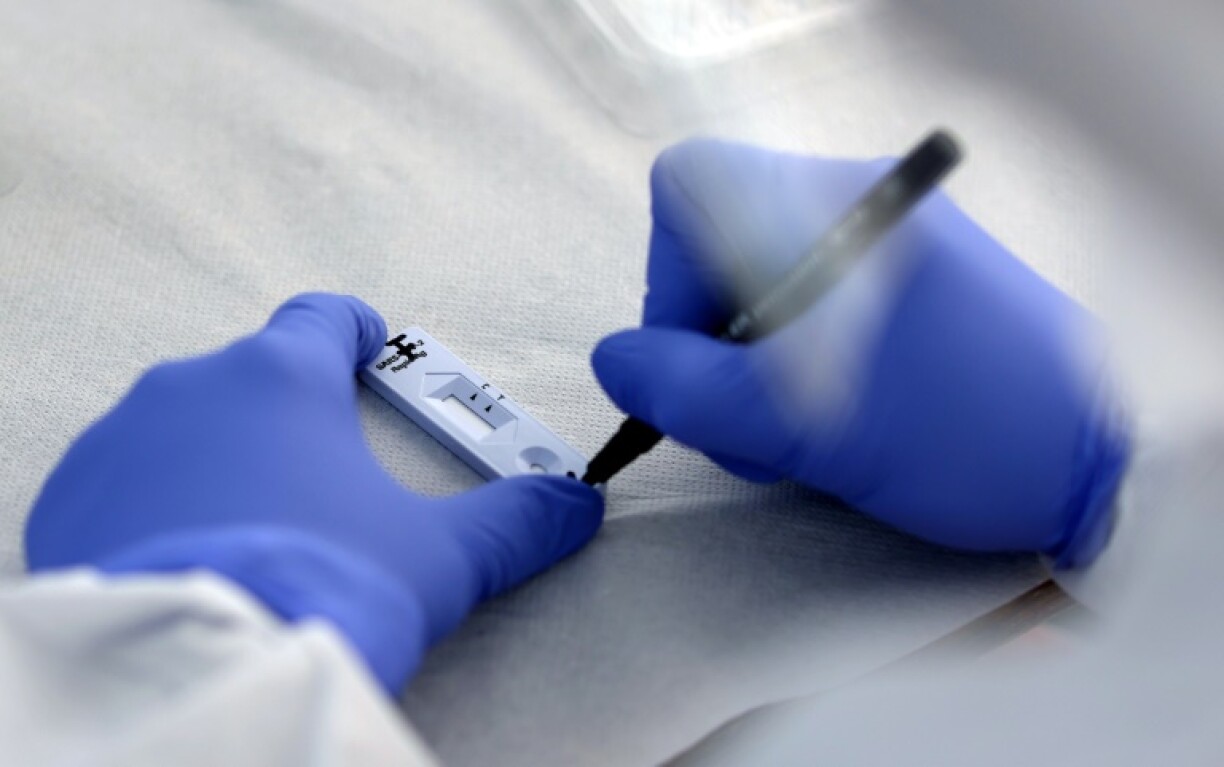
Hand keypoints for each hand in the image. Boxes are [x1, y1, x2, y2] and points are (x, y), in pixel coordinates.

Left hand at [26, 293, 602, 691]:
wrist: (207, 666)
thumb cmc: (326, 590)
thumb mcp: (441, 558)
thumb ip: (517, 522)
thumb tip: (579, 505)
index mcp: (283, 377)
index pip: (321, 318)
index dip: (353, 330)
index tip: (367, 347)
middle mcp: (193, 387)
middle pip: (254, 374)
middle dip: (291, 411)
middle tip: (324, 473)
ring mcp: (121, 440)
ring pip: (184, 424)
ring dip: (221, 455)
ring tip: (258, 522)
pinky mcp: (72, 497)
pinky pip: (122, 479)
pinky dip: (158, 500)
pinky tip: (191, 550)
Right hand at [592, 140, 1126, 565]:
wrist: (1102, 460)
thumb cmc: (972, 434)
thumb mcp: (810, 428)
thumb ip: (693, 391)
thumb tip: (615, 360)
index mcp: (833, 207)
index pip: (691, 187)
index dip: (669, 278)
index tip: (702, 358)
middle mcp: (854, 204)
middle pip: (716, 245)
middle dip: (712, 344)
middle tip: (750, 423)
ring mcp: (879, 242)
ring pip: (757, 287)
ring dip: (753, 370)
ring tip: (802, 438)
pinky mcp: (898, 283)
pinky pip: (807, 307)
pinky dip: (794, 367)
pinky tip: (832, 422)